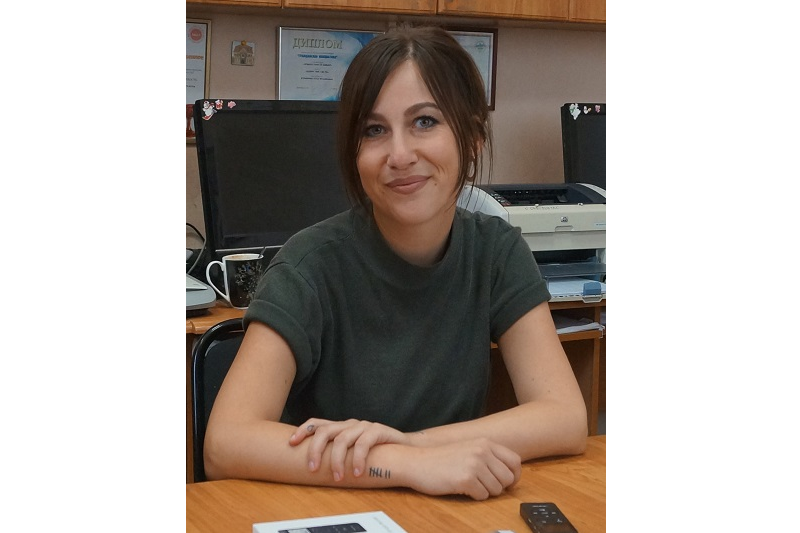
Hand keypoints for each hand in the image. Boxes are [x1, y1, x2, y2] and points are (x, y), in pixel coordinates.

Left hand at [289, 418, 409, 480]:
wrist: (405, 449)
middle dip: (315, 450)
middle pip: (325, 431)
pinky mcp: (378, 430)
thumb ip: (336, 453)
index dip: (303, 431)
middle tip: (312, 469)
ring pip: (342, 439)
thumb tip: (311, 467)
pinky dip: (358, 459)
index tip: (291, 443)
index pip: (317, 423)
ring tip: (338, 477)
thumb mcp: (351, 451)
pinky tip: (358, 472)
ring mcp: (364, 426)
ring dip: (337, 460)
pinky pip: (364, 443)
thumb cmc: (375, 453)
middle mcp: (350, 424)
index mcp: (341, 427)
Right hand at [406, 438, 520, 499]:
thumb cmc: (441, 458)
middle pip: (508, 478)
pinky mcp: (466, 479)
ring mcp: (474, 464)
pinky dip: (474, 496)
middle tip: (483, 485)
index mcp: (485, 443)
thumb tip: (510, 474)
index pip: (515, 461)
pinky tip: (462, 488)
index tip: (508, 483)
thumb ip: (488, 455)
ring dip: (485, 492)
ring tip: (469, 484)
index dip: (515, 475)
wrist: (417, 462)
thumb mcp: (468, 448)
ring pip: (496, 490)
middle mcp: (482, 451)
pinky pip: (482, 496)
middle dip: (498, 487)